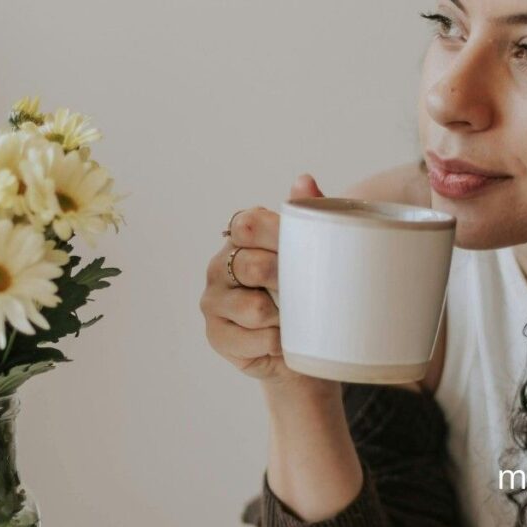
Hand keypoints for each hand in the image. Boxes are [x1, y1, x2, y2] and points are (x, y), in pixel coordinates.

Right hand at [201, 175, 334, 390]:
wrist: (304, 347)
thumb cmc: (307, 291)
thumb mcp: (313, 251)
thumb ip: (309, 213)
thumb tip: (304, 180)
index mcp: (240, 237)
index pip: (248, 223)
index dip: (278, 236)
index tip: (305, 249)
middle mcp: (219, 265)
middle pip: (253, 265)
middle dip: (287, 281)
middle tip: (306, 291)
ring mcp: (213, 301)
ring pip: (255, 308)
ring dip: (284, 318)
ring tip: (293, 319)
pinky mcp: (216, 336)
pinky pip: (254, 339)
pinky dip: (276, 343)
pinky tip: (281, 340)